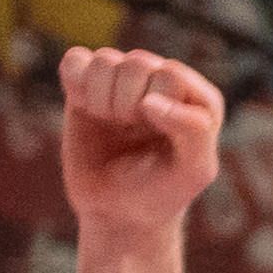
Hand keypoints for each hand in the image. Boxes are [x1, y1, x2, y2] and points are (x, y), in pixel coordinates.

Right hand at [56, 46, 221, 272]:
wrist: (117, 212)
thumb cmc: (161, 191)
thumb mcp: (192, 170)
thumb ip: (192, 131)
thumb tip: (151, 101)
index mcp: (197, 96)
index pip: (170, 74)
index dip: (154, 107)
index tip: (154, 137)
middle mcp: (162, 81)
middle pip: (137, 63)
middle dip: (127, 104)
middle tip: (130, 132)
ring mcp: (124, 79)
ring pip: (105, 60)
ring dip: (102, 100)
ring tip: (111, 124)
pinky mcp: (88, 84)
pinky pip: (75, 60)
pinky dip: (75, 84)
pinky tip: (86, 109)